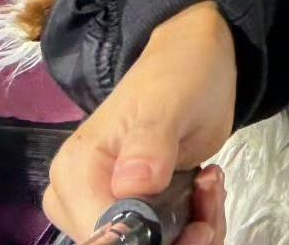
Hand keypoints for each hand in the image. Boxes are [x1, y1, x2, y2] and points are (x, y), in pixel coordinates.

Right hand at [41, 2, 235, 243]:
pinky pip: (162, 241)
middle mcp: (80, 199)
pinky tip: (207, 192)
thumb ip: (150, 142)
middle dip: (177, 240)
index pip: (102, 238)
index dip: (149, 242)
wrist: (195, 63)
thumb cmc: (177, 74)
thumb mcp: (167, 101)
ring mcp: (106, 209)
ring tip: (211, 188)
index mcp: (77, 172)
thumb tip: (130, 185)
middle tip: (209, 198)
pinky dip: (195, 227)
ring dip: (193, 233)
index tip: (195, 227)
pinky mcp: (133, 214)